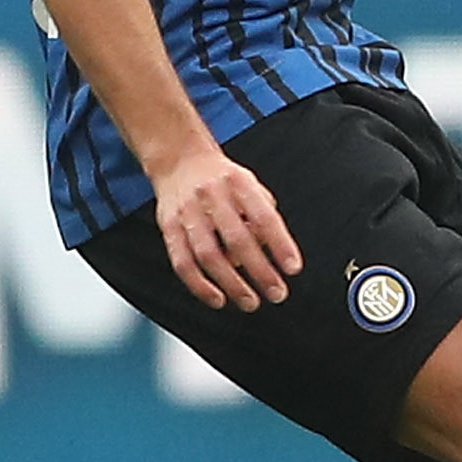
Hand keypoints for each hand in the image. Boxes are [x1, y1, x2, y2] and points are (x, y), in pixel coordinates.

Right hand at [154, 146, 302, 311]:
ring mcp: (188, 212)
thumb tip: (273, 251)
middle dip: (260, 271)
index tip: (292, 268)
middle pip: (238, 239)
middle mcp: (213, 196)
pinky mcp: (169, 227)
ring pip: (209, 255)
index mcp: (239, 183)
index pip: (265, 217)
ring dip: (232, 284)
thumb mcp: (251, 184)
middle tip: (276, 293)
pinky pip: (182, 261)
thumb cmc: (222, 179)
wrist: (179, 160)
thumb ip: (264, 213)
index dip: (280, 244)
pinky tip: (217, 299)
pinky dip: (200, 286)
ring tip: (250, 301)